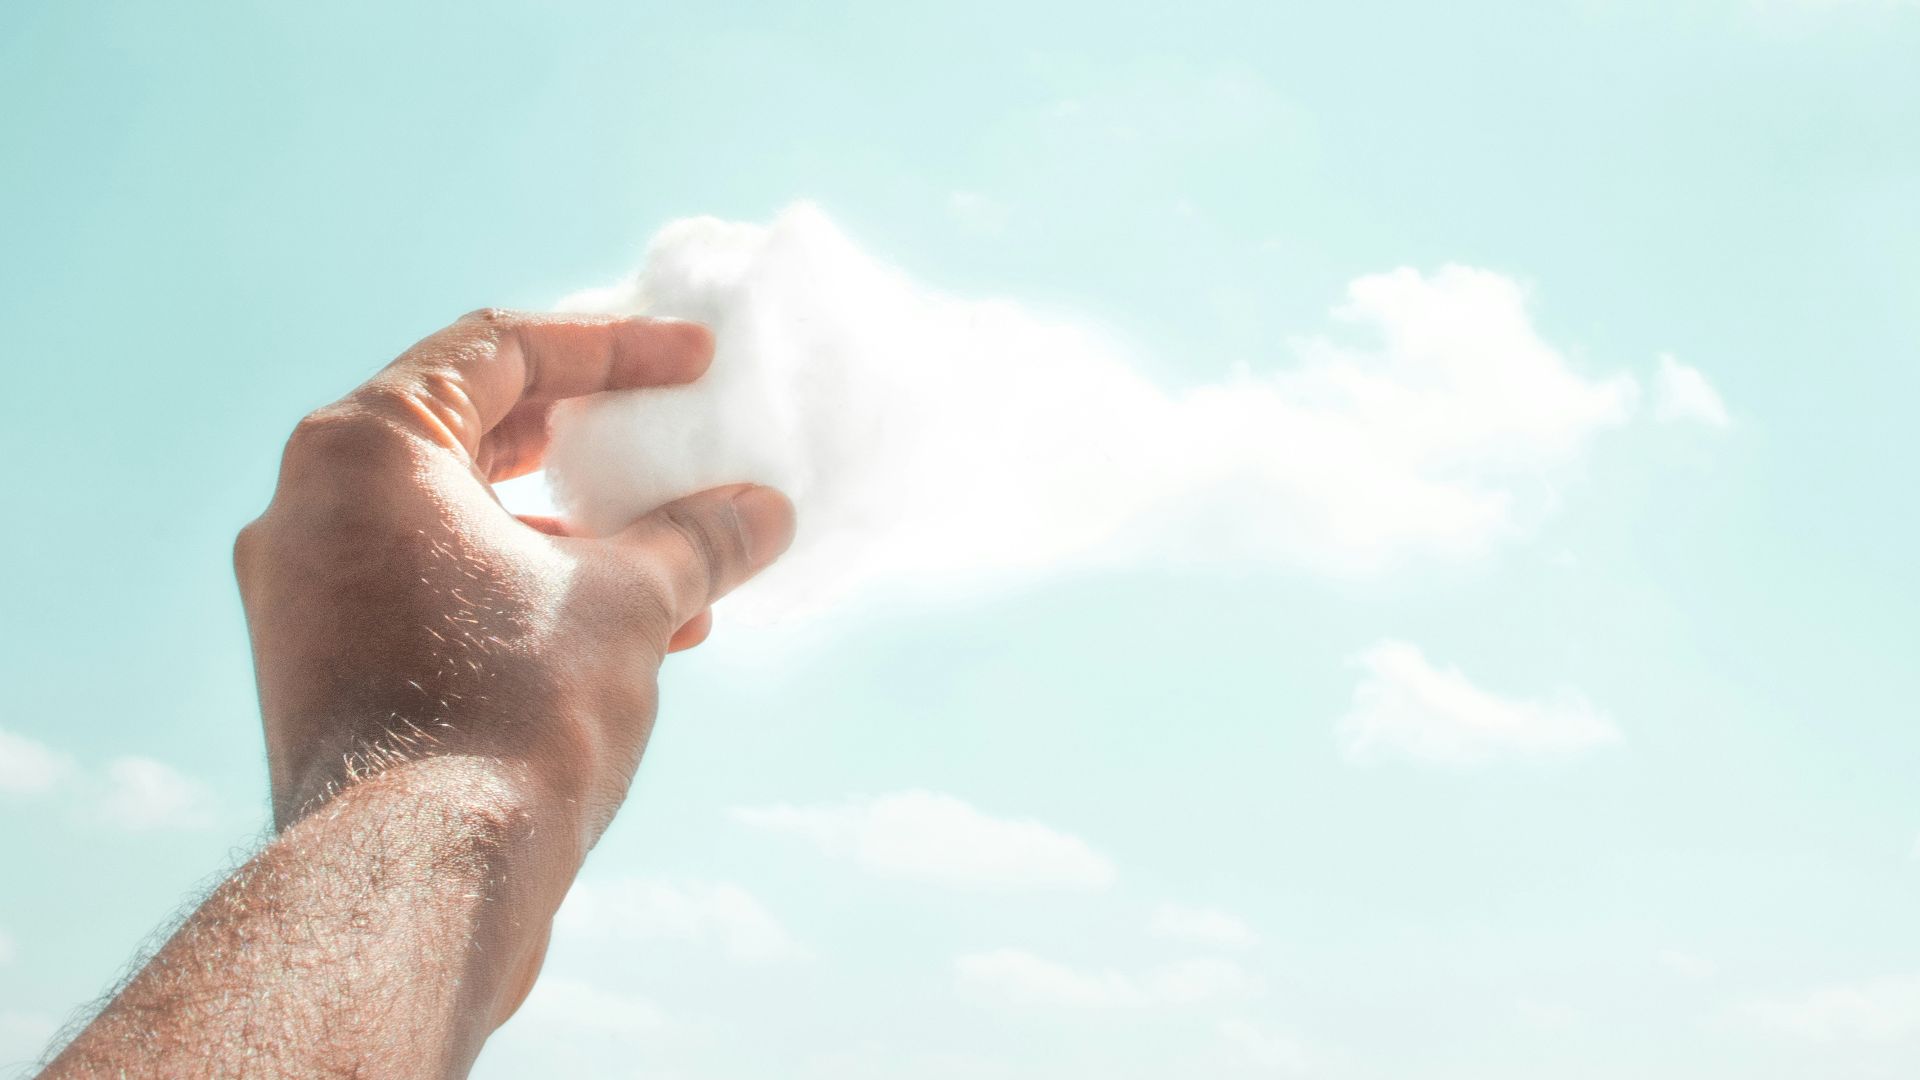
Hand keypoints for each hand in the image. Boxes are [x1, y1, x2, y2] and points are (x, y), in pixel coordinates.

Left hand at [234, 308, 794, 838]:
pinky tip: (628, 634)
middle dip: (586, 442)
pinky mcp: (324, 668)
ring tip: (673, 563)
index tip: (696, 364)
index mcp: (365, 451)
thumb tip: (767, 512)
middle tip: (665, 440)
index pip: (501, 350)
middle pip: (469, 429)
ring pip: (458, 523)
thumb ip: (699, 540)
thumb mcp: (631, 603)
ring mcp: (307, 594)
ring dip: (571, 533)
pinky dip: (526, 592)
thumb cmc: (513, 713)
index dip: (616, 347)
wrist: (416, 885)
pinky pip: (436, 592)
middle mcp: (310, 508)